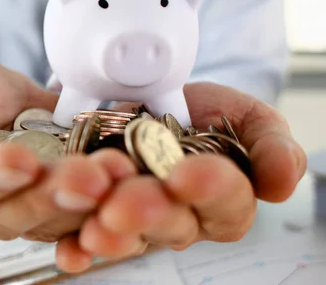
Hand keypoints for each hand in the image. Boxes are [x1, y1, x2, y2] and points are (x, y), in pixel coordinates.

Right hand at [0, 60, 129, 241]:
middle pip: (9, 215)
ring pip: (50, 221)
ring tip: (113, 173)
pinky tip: (124, 197)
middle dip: (49, 195)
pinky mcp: (57, 207)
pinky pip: (80, 220)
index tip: (18, 161)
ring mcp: (21, 211)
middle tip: (85, 175)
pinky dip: (104, 211)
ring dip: (85, 203)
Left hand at [55, 82, 306, 272]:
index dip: (209, 190)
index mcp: (220, 197)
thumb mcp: (244, 117)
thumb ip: (270, 145)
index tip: (186, 175)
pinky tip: (70, 250)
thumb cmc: (200, 114)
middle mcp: (178, 216)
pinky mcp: (94, 212)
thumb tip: (282, 181)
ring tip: (97, 226)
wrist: (144, 101)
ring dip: (112, 234)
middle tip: (128, 204)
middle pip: (171, 224)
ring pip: (127, 234)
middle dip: (151, 213)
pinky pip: (85, 237)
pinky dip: (76, 247)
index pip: (225, 202)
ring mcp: (133, 217)